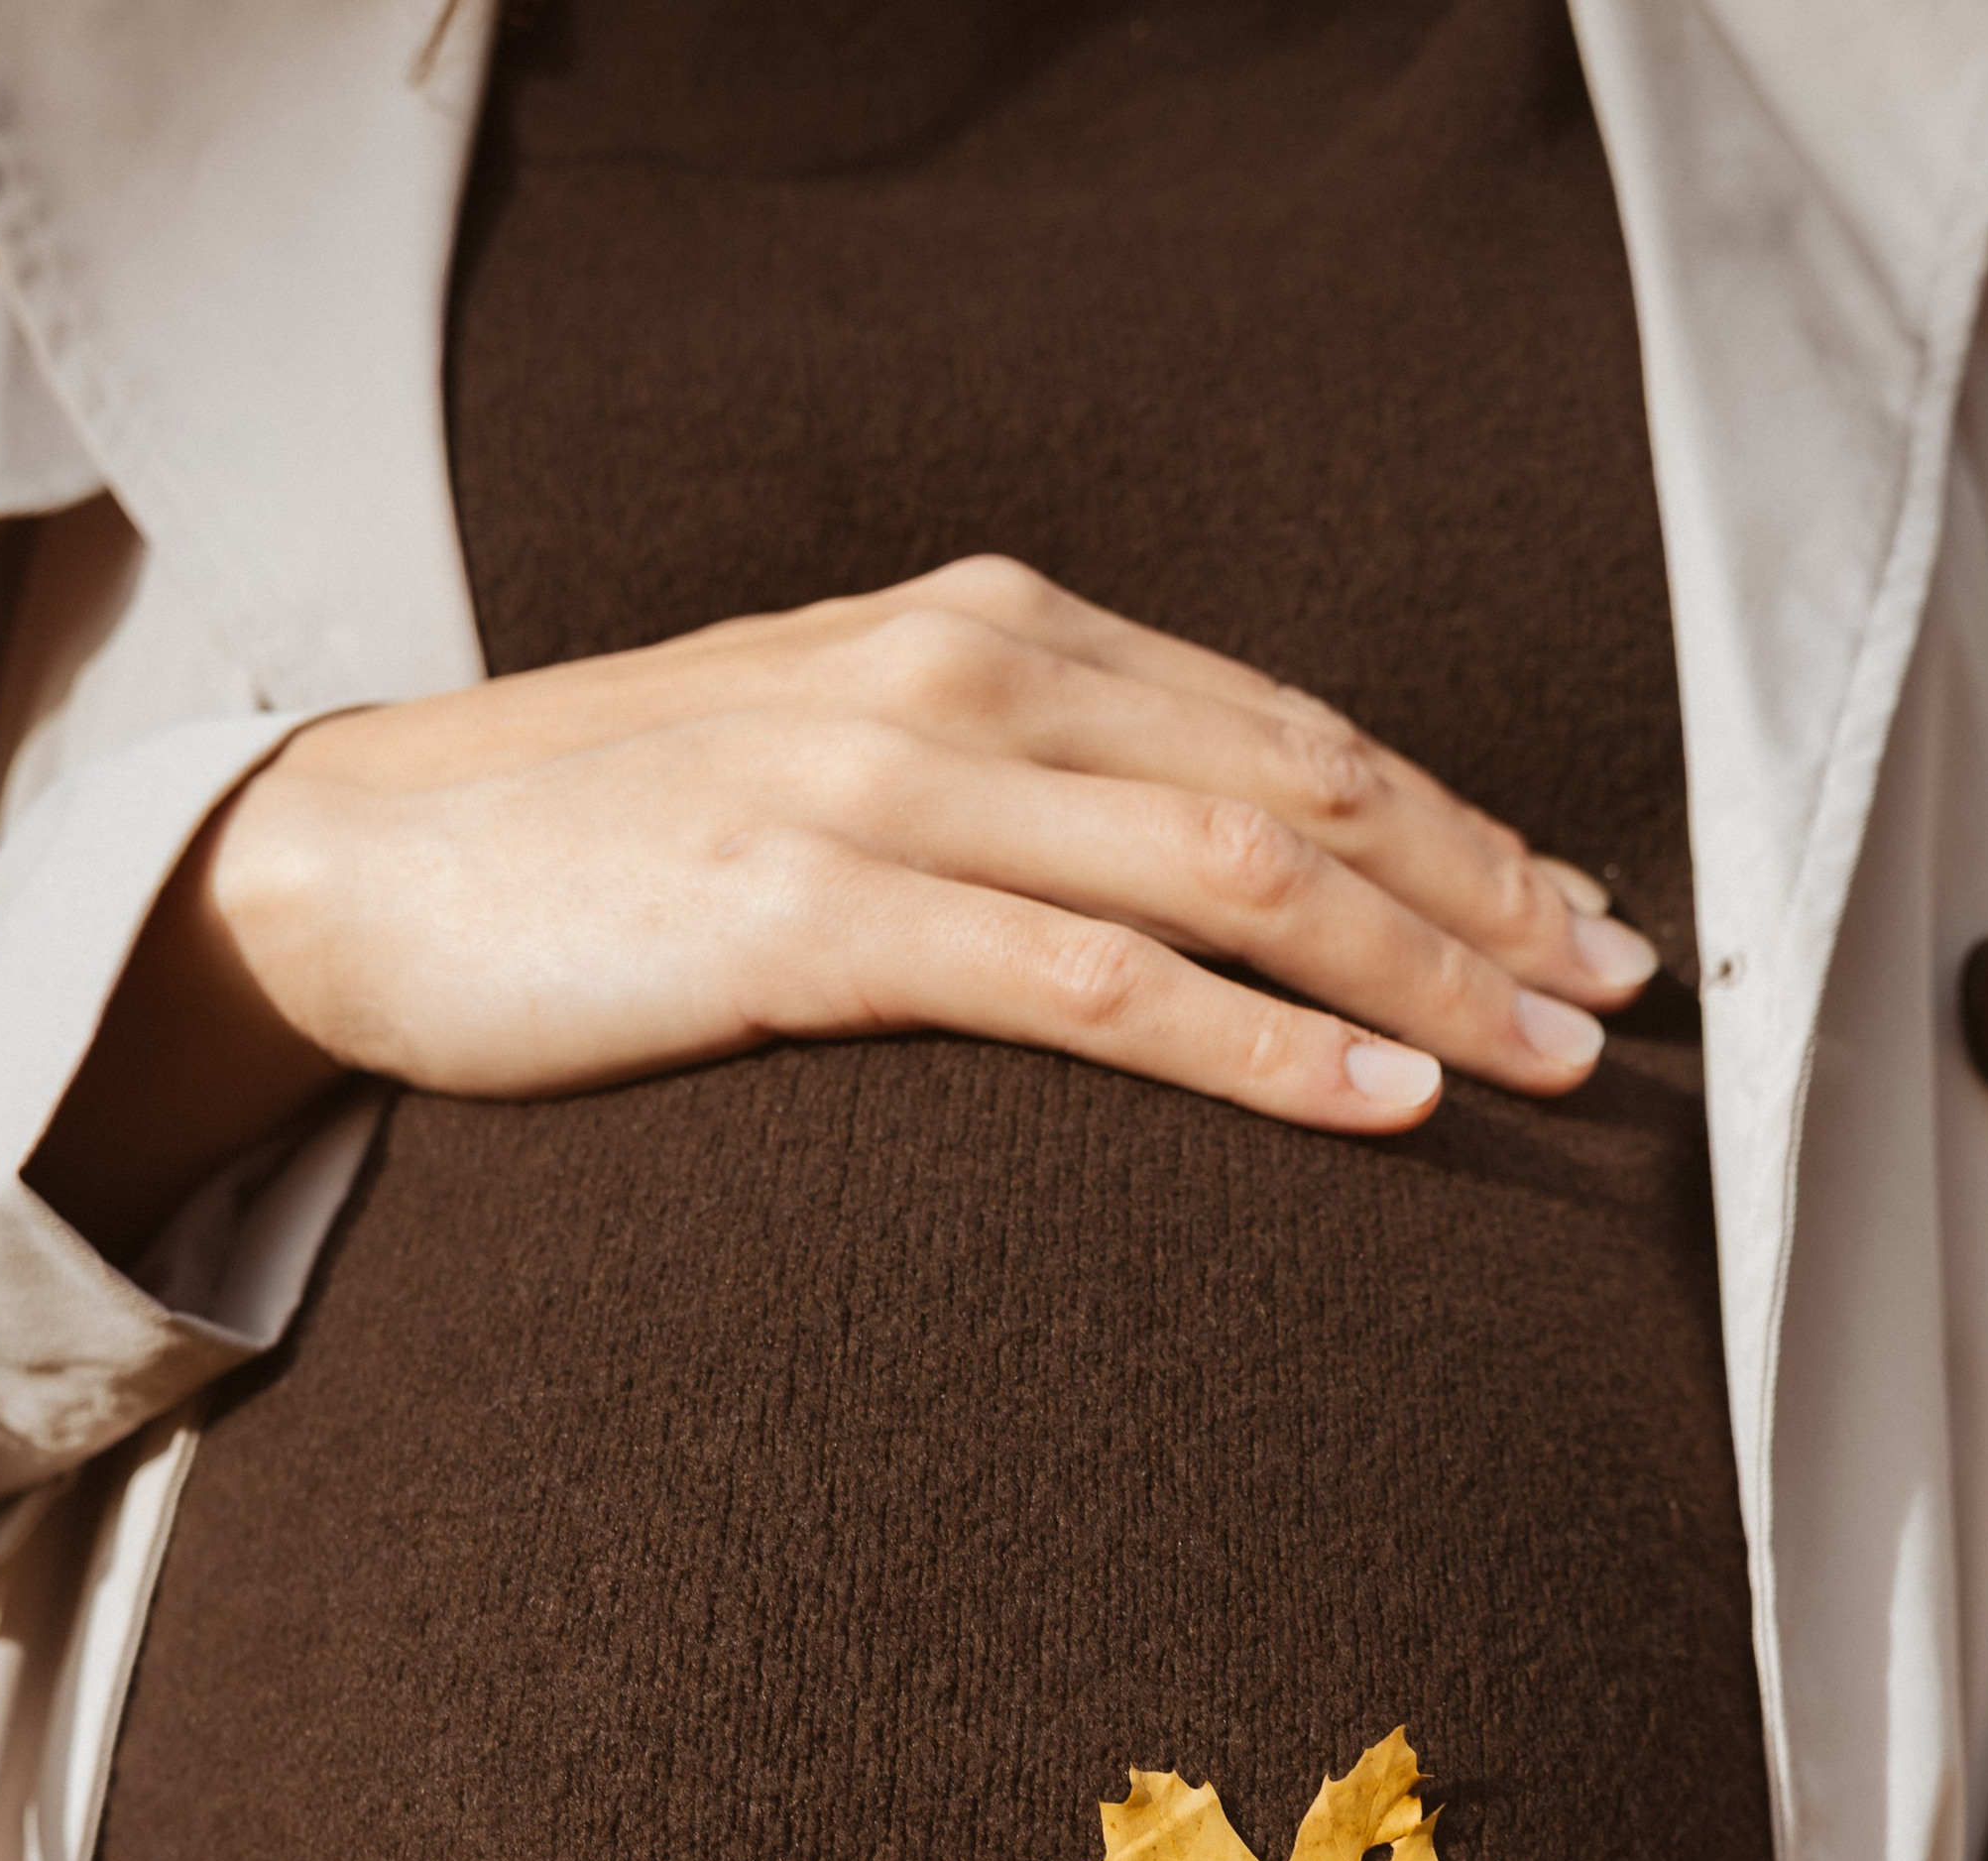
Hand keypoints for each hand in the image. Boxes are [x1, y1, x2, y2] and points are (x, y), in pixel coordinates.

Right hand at [33, 554, 1656, 1254]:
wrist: (373, 861)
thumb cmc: (618, 835)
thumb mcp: (844, 763)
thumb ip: (1013, 788)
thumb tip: (1185, 879)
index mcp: (989, 632)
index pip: (1281, 723)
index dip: (1454, 821)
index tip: (1573, 911)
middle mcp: (965, 675)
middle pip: (1299, 785)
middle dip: (1484, 894)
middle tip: (1614, 995)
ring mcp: (890, 788)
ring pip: (1230, 872)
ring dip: (1416, 972)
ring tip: (1546, 1057)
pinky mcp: (816, 919)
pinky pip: (1092, 987)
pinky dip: (1252, 1045)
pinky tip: (1371, 1103)